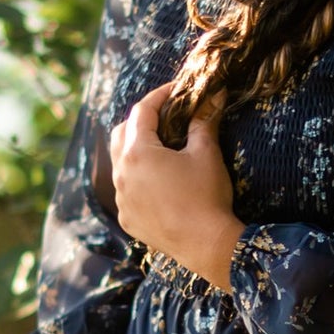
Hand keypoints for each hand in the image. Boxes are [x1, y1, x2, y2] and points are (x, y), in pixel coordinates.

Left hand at [109, 80, 245, 289]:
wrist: (206, 244)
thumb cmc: (206, 195)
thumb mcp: (207, 153)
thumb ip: (204, 121)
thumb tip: (213, 95)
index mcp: (138, 152)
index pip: (141, 111)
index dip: (159, 96)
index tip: (176, 89)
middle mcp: (122, 173)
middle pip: (121, 134)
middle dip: (140, 120)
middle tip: (164, 116)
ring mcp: (122, 198)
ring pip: (120, 163)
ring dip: (135, 150)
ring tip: (159, 148)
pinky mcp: (127, 218)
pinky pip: (126, 190)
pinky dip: (137, 178)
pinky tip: (158, 182)